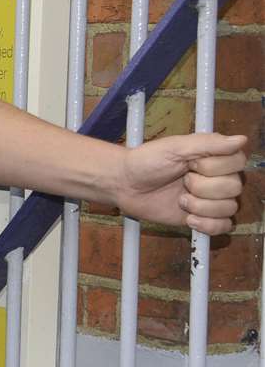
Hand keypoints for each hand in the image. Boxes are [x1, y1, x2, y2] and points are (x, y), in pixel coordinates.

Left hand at [114, 133, 249, 234]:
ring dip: (201, 206)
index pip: (238, 163)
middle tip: (182, 181)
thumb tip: (241, 139)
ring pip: (229, 208)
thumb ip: (208, 143)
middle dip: (202, 187)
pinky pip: (223, 227)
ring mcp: (212, 200)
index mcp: (216, 157)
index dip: (213, 167)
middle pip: (234, 187)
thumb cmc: (147, 161)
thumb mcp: (175, 147)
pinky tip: (189, 218)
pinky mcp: (204, 218)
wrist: (125, 184)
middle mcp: (220, 178)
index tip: (191, 164)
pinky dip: (207, 225)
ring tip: (181, 200)